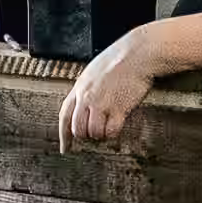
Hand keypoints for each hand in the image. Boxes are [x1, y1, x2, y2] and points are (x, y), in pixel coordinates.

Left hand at [57, 25, 172, 150]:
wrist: (138, 53)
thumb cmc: (119, 58)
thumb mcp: (94, 71)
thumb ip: (86, 88)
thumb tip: (84, 104)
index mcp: (79, 87)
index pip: (64, 116)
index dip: (63, 135)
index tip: (65, 149)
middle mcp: (87, 97)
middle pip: (78, 129)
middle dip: (86, 135)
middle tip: (96, 133)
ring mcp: (102, 103)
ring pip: (94, 133)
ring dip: (101, 134)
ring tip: (110, 126)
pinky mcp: (119, 108)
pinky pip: (111, 131)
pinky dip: (113, 133)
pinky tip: (118, 125)